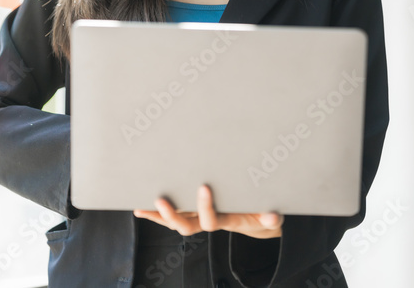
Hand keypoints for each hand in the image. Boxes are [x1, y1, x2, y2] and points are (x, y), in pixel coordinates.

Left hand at [133, 184, 283, 238]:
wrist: (259, 221)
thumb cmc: (262, 215)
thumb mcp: (269, 218)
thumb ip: (270, 219)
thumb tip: (272, 217)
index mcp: (226, 221)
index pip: (211, 219)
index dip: (205, 207)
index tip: (203, 187)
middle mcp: (209, 221)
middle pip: (187, 226)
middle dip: (172, 215)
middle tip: (161, 200)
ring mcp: (200, 218)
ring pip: (176, 221)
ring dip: (158, 216)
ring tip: (141, 208)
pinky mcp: (195, 212)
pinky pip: (174, 215)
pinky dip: (158, 214)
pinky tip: (142, 209)